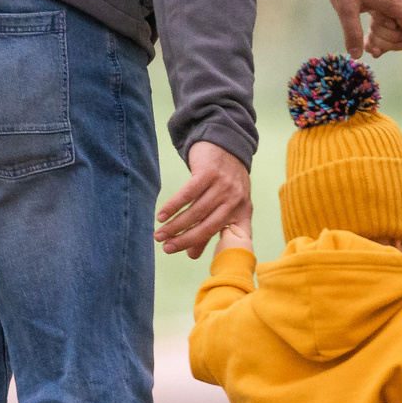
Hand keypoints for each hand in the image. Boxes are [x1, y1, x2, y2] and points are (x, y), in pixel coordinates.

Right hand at [156, 140, 248, 258]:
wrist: (227, 144)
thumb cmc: (225, 181)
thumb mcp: (224, 205)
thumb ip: (209, 230)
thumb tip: (191, 254)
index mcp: (242, 212)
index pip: (230, 237)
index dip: (217, 250)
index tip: (193, 257)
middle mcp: (235, 200)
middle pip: (207, 226)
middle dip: (184, 239)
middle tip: (166, 248)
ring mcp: (223, 186)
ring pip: (195, 211)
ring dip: (174, 225)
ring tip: (159, 235)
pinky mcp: (208, 173)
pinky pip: (188, 194)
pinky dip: (173, 206)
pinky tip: (162, 216)